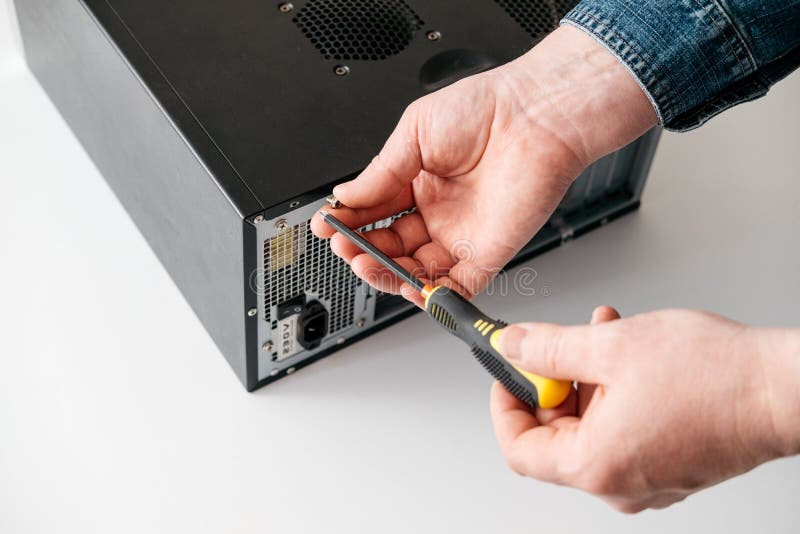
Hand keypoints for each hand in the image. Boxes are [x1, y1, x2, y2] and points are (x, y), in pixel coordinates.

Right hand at [311, 26, 655, 305]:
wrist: (536, 115)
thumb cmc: (487, 109)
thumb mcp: (415, 132)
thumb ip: (380, 172)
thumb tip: (346, 196)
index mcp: (419, 181)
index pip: (376, 212)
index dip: (350, 222)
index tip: (328, 226)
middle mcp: (439, 212)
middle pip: (391, 246)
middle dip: (363, 250)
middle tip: (343, 246)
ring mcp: (461, 235)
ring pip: (416, 271)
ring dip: (386, 273)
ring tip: (362, 263)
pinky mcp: (487, 254)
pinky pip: (454, 286)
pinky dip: (428, 295)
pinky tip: (402, 284)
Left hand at [492, 307, 799, 511]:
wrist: (785, 390)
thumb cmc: (716, 377)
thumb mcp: (611, 346)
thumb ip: (548, 349)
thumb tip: (512, 347)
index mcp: (595, 465)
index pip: (519, 449)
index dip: (505, 404)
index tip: (508, 372)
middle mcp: (618, 483)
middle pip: (554, 436)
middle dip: (552, 381)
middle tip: (559, 342)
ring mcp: (646, 479)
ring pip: (590, 427)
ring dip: (586, 378)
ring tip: (603, 334)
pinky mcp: (668, 465)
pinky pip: (621, 431)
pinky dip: (614, 393)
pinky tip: (627, 355)